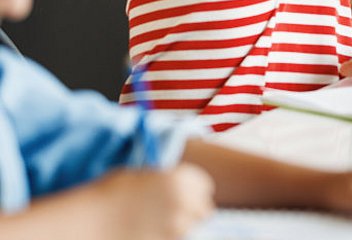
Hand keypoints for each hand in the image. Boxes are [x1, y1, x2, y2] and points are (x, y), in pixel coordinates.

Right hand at [94, 163, 213, 239]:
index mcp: (181, 179)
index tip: (183, 197)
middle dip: (191, 212)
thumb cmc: (108, 195)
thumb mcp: (141, 176)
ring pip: (190, 229)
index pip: (205, 188)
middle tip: (170, 214)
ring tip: (155, 225)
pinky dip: (166, 237)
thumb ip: (165, 180)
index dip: (194, 192)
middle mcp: (185, 202)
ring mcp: (177, 228)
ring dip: (178, 227)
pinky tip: (149, 233)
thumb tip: (177, 186)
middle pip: (203, 211)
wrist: (87, 223)